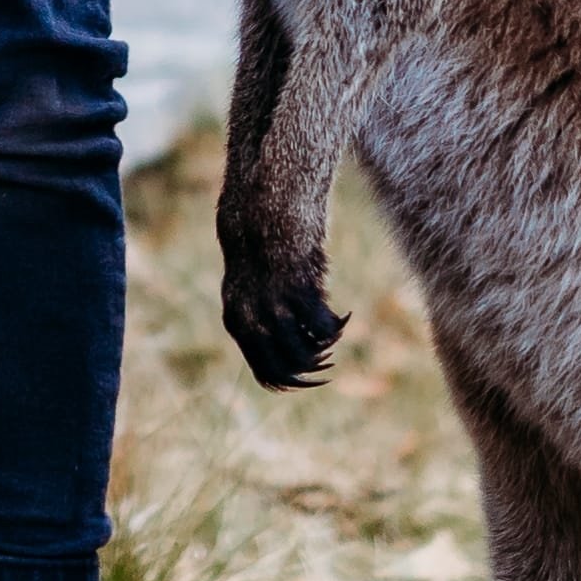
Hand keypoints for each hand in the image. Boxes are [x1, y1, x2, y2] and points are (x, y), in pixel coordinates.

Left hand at [218, 221, 345, 388]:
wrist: (262, 199)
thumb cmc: (261, 242)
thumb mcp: (251, 283)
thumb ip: (261, 312)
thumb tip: (288, 344)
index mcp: (238, 321)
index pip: (267, 373)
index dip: (293, 380)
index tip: (313, 372)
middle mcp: (252, 319)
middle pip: (287, 369)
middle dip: (313, 371)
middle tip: (329, 360)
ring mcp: (273, 306)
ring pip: (306, 352)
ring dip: (325, 348)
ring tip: (335, 330)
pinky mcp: (297, 289)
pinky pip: (322, 327)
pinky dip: (337, 326)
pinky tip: (342, 313)